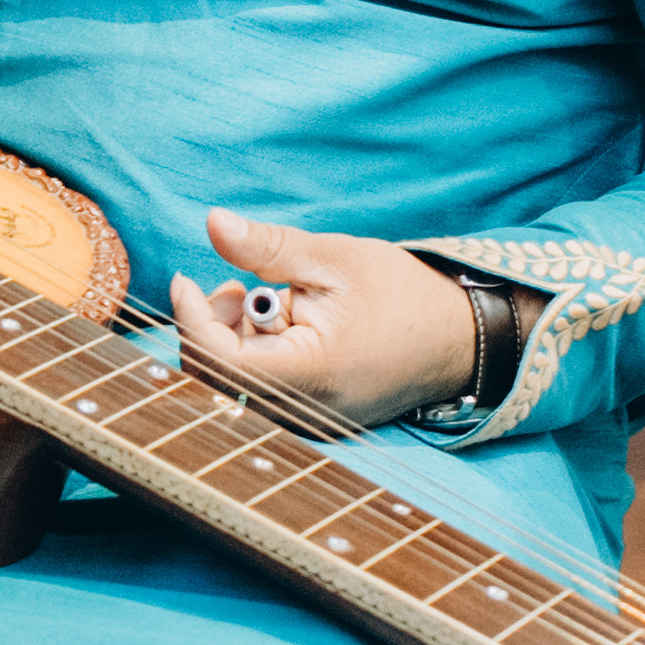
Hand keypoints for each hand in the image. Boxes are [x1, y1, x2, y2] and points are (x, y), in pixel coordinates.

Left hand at [170, 209, 485, 431]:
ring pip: (236, 388)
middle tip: (240, 283)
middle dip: (214, 325)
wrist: (460, 340)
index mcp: (312, 373)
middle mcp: (306, 413)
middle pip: (219, 380)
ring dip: (237, 338)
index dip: (191, 319)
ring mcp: (310, 423)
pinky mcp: (313, 421)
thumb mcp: (334, 258)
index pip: (219, 362)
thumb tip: (211, 222)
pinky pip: (261, 394)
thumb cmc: (403, 295)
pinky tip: (285, 327)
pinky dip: (257, 355)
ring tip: (276, 300)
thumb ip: (268, 246)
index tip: (184, 279)